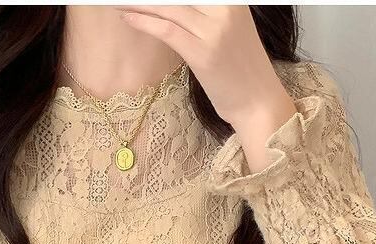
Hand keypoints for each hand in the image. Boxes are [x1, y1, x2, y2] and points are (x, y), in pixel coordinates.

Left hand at [113, 5, 296, 126]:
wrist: (258, 102)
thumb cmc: (242, 70)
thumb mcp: (229, 29)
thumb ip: (208, 12)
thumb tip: (176, 5)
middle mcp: (224, 8)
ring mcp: (214, 30)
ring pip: (168, 6)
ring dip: (138, 2)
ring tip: (117, 0)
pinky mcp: (202, 52)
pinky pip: (167, 29)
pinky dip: (144, 21)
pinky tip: (128, 17)